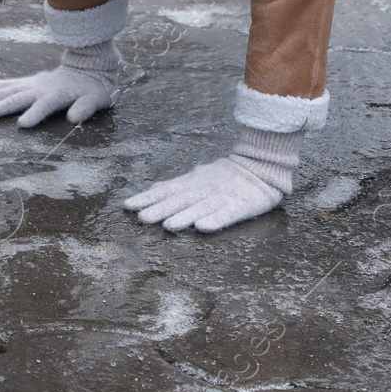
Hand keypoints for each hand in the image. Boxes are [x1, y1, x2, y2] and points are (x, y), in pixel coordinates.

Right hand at [0, 40, 119, 127]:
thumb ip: (85, 108)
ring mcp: (33, 83)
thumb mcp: (96, 100)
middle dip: (3, 105)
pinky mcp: (29, 81)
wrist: (89, 67)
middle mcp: (42, 88)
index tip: (22, 124)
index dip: (34, 114)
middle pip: (20, 97)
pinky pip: (8, 83)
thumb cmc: (93, 90)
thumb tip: (74, 118)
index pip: (44, 106)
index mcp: (58, 95)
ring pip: (9, 89)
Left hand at [123, 126, 302, 232]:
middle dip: (162, 209)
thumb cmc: (228, 174)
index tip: (128, 206)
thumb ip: (178, 184)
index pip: (167, 190)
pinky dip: (215, 220)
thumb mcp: (199, 176)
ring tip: (168, 226)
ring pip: (201, 208)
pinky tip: (203, 227)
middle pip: (181, 200)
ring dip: (184, 216)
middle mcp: (204, 190)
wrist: (263, 164)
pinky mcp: (241, 206)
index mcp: (194, 183)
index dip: (148, 198)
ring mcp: (223, 197)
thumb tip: (154, 187)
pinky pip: (227, 214)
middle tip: (142, 218)